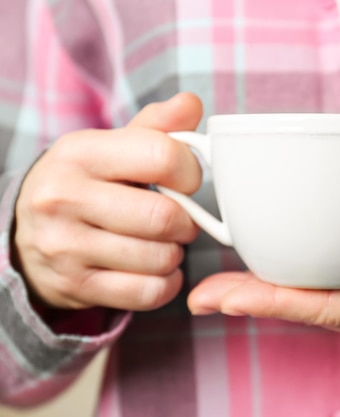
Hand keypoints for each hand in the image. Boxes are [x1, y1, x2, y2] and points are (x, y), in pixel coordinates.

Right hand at [13, 93, 202, 310]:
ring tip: (163, 243)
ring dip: (175, 253)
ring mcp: (65, 246)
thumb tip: (192, 103)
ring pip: (159, 257)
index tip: (186, 181)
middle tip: (181, 220)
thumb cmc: (86, 183)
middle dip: (187, 221)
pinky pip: (147, 293)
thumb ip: (155, 127)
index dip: (190, 171)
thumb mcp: (110, 147)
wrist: (28, 232)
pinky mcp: (75, 285)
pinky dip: (166, 283)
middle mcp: (64, 198)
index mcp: (79, 152)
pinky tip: (156, 269)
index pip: (162, 156)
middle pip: (164, 216)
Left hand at [187, 209, 339, 353]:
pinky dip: (296, 285)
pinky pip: (332, 293)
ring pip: (315, 304)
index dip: (273, 301)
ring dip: (267, 295)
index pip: (328, 308)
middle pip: (308, 310)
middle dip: (252, 303)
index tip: (224, 296)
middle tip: (199, 294)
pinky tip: (274, 272)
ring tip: (218, 287)